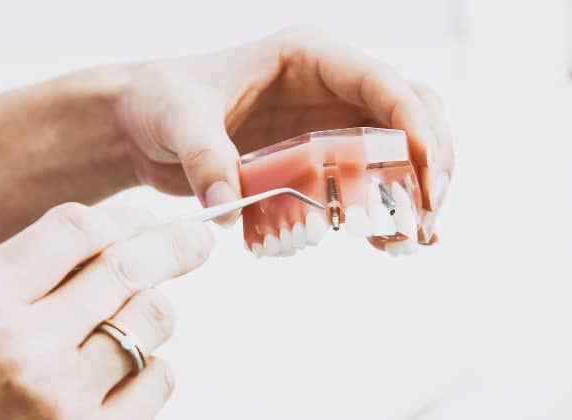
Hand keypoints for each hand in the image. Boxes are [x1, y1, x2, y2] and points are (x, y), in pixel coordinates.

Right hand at [0, 203, 211, 419]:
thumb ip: (41, 269)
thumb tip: (131, 233)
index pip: (74, 229)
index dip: (123, 217)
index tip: (146, 218)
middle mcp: (25, 348)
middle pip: (127, 268)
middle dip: (174, 244)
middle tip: (198, 238)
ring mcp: (64, 397)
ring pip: (153, 317)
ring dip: (153, 309)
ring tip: (131, 319)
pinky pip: (160, 377)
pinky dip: (152, 365)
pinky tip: (123, 370)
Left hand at [111, 26, 453, 236]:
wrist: (141, 125)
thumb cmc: (160, 101)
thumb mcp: (178, 119)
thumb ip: (203, 156)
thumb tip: (227, 205)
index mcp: (308, 59)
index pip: (382, 83)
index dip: (414, 125)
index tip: (425, 175)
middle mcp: (329, 89)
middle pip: (410, 114)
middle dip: (429, 163)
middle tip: (426, 216)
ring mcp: (327, 125)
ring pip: (397, 151)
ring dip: (414, 193)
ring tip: (414, 238)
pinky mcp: (316, 161)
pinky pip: (365, 182)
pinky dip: (383, 210)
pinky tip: (388, 243)